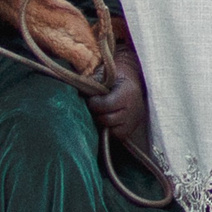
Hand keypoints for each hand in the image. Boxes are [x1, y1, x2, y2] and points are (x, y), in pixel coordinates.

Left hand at [86, 32, 150, 146]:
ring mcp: (133, 121)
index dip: (94, 103)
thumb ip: (92, 83)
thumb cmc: (116, 77)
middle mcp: (134, 109)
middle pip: (107, 119)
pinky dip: (108, 130)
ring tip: (98, 114)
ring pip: (110, 130)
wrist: (134, 80)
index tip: (90, 99)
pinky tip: (104, 121)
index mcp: (128, 92)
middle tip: (91, 108)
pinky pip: (116, 136)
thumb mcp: (105, 75)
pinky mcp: (131, 130)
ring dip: (101, 123)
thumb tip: (77, 93)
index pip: (106, 105)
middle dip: (96, 114)